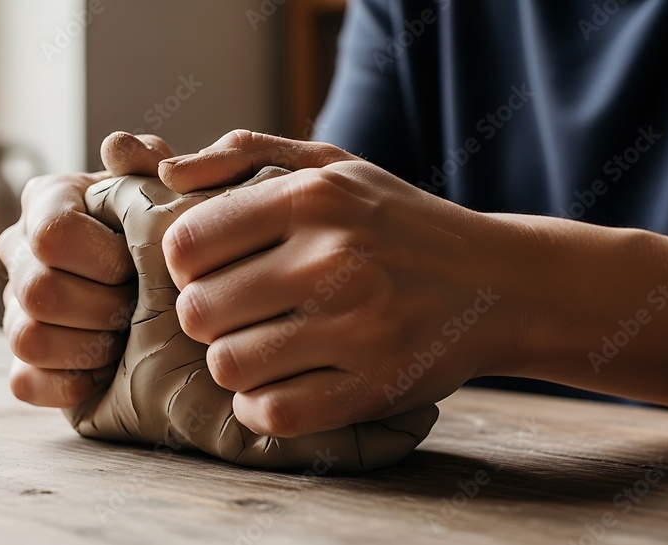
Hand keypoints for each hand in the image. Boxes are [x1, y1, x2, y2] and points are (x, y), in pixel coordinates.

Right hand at [0, 132, 173, 407]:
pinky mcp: (23, 363)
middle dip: (103, 307)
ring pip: (27, 339)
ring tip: (127, 336)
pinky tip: (108, 368)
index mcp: (48, 200)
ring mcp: (14, 309)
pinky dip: (73, 381)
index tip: (137, 265)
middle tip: (141, 306)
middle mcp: (19, 251)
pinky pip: (25, 382)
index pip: (51, 234)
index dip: (103, 257)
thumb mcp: (174, 186)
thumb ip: (151, 161)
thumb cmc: (175, 228)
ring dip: (90, 344)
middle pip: (37, 291)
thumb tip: (117, 148)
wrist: (178, 286)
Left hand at [159, 130, 534, 436]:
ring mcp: (358, 328)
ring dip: (232, 364)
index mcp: (313, 198)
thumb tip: (168, 177)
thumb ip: (245, 154)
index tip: (212, 271)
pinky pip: (272, 414)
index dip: (186, 266)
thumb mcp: (333, 165)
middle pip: (198, 311)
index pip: (187, 245)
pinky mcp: (375, 386)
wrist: (498, 282)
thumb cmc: (396, 222)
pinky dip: (260, 408)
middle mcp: (334, 259)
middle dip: (206, 317)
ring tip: (260, 348)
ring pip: (228, 367)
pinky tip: (279, 386)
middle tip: (237, 314)